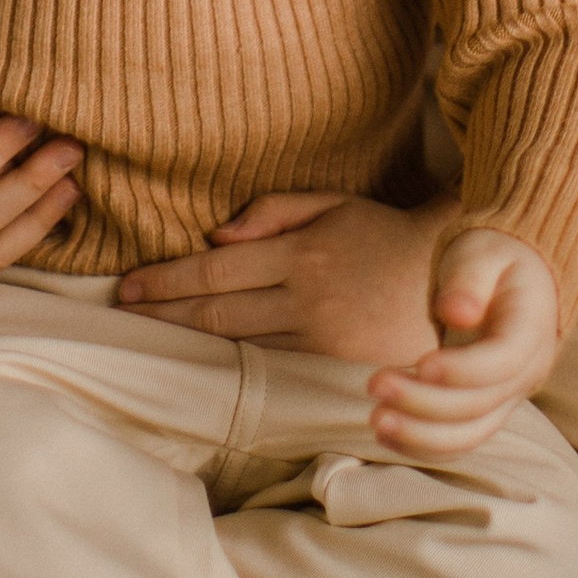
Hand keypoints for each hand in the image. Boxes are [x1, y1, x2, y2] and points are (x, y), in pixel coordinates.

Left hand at [116, 190, 456, 364]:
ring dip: (185, 343)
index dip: (167, 279)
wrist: (458, 286)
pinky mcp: (332, 371)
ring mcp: (319, 341)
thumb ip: (276, 212)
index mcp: (302, 253)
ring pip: (236, 346)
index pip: (215, 271)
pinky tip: (200, 365)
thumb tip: (218, 235)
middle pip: (216, 311)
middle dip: (162, 313)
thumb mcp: (336, 205)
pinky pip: (269, 368)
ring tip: (146, 340)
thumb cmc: (388, 238)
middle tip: (120, 316)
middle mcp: (306, 298)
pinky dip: (229, 366)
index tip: (129, 286)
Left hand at [367, 228, 560, 462]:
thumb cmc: (494, 260)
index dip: (462, 370)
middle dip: (424, 402)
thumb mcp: (482, 253)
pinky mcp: (484, 410)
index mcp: (531, 330)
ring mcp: (508, 398)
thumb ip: (469, 279)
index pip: (503, 362)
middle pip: (479, 404)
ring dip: (421, 434)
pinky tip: (385, 434)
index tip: (420, 364)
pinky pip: (458, 440)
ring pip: (470, 434)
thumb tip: (457, 312)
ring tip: (376, 418)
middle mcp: (526, 373)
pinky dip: (422, 444)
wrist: (513, 280)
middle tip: (375, 384)